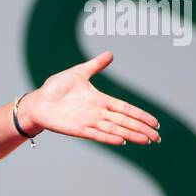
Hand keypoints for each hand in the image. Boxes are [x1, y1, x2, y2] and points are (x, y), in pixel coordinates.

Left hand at [24, 51, 160, 145]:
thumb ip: (95, 65)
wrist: (38, 100)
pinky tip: (122, 141)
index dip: (140, 115)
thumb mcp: (78, 72)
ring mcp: (89, 121)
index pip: (126, 109)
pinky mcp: (78, 129)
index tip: (155, 123)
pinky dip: (109, 137)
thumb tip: (111, 54)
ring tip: (146, 141)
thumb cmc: (56, 88)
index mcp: (100, 100)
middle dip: (141, 129)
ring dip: (130, 135)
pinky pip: (96, 134)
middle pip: (124, 121)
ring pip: (115, 129)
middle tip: (157, 138)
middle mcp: (97, 112)